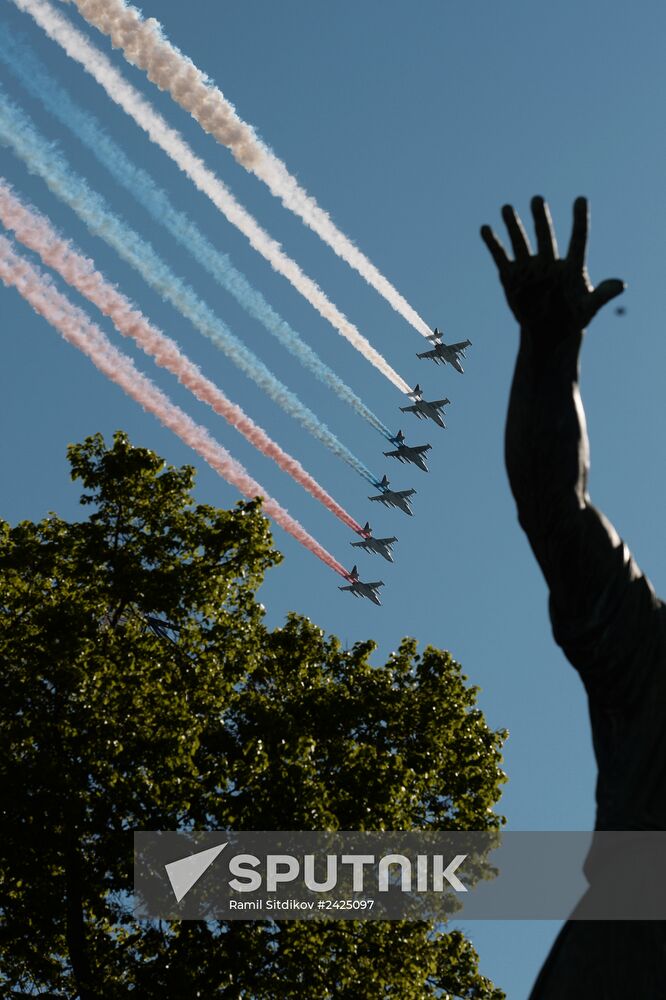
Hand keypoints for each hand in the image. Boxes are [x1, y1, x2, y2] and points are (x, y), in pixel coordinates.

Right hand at [481, 196, 624, 346]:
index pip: (578, 239)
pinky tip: (485, 229)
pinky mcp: (511, 276)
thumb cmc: (574, 318)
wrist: (549, 332)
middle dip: (540, 220)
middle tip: (537, 200)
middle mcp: (549, 262)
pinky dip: (493, 244)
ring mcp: (529, 267)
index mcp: (571, 266)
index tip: (581, 199)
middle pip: (545, 237)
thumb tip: (621, 285)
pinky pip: (501, 257)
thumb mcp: (588, 309)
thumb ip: (602, 295)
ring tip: (507, 208)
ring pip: (521, 242)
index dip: (579, 221)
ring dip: (514, 226)